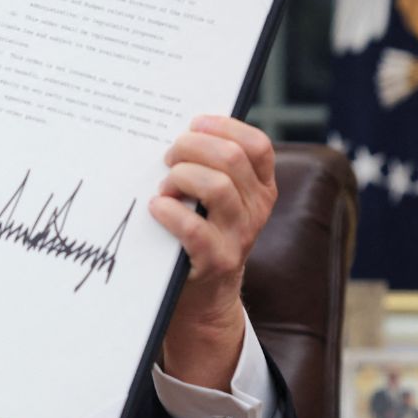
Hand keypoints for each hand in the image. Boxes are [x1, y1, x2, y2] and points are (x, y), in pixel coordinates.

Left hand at [148, 115, 276, 390]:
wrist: (203, 294)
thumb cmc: (199, 230)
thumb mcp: (215, 199)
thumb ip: (209, 167)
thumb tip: (177, 129)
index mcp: (261, 187)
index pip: (257, 145)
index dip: (225, 127)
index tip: (195, 123)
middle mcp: (256, 209)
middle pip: (231, 159)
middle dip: (191, 147)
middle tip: (168, 156)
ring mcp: (239, 235)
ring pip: (216, 187)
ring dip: (180, 178)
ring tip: (164, 187)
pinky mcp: (216, 260)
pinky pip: (193, 228)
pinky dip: (169, 211)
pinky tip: (156, 207)